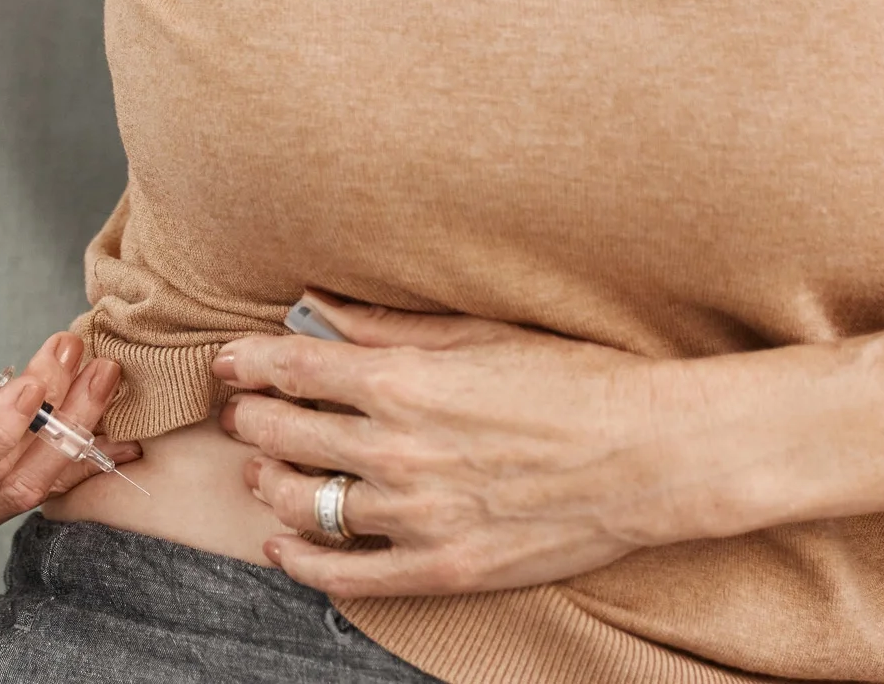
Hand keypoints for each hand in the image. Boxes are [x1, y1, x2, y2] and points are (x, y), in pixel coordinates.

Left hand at [214, 297, 707, 596]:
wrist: (652, 456)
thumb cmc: (577, 380)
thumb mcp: (480, 333)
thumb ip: (390, 327)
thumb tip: (321, 307)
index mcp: (403, 382)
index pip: (290, 369)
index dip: (247, 363)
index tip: (230, 363)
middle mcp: (397, 449)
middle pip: (282, 435)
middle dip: (250, 420)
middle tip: (242, 413)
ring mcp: (416, 515)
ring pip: (303, 505)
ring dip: (268, 485)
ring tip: (262, 473)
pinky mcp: (442, 567)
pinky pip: (346, 574)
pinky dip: (303, 561)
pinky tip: (286, 547)